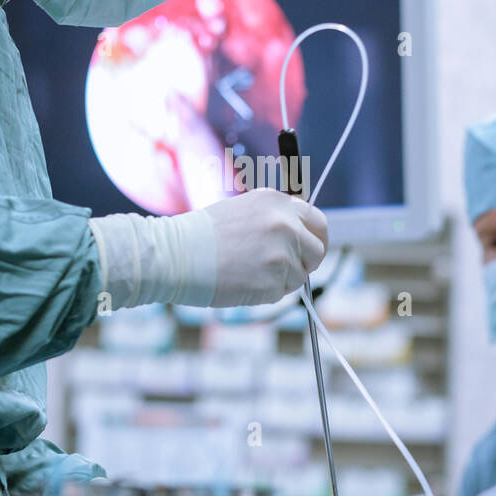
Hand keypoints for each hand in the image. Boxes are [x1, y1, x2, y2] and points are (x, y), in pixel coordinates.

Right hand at [201, 188, 327, 306]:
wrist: (177, 254)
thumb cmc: (204, 234)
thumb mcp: (245, 209)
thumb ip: (277, 219)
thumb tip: (300, 236)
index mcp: (279, 203)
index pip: (318, 222)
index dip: (315, 238)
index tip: (309, 250)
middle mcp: (286, 224)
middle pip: (318, 251)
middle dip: (305, 262)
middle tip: (283, 269)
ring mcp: (282, 253)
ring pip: (299, 275)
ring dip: (281, 279)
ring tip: (249, 271)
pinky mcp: (274, 281)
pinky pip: (282, 292)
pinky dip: (267, 292)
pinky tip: (243, 281)